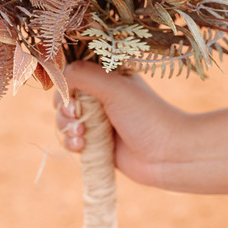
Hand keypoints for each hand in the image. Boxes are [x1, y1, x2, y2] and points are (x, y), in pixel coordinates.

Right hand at [53, 61, 191, 187]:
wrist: (168, 155)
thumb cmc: (147, 116)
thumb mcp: (114, 87)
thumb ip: (83, 75)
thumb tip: (59, 75)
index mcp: (108, 76)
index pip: (74, 72)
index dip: (66, 83)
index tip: (70, 94)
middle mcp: (102, 96)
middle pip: (65, 97)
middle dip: (64, 108)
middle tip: (74, 115)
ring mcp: (99, 121)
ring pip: (65, 120)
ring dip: (66, 127)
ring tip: (81, 135)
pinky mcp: (98, 143)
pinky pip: (72, 140)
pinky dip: (72, 142)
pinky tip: (82, 146)